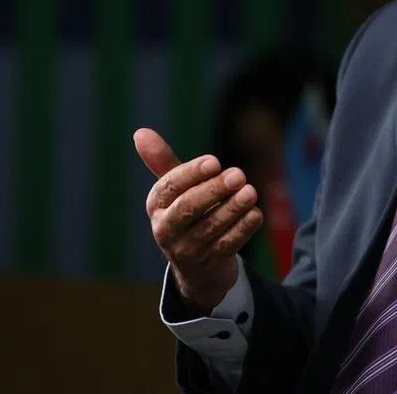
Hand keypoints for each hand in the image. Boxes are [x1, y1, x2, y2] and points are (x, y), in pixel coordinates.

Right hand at [135, 128, 263, 314]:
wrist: (196, 264)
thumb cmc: (186, 212)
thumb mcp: (175, 188)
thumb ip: (163, 160)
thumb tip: (140, 132)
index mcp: (156, 205)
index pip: (170, 187)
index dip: (192, 173)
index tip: (214, 161)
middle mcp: (166, 229)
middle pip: (188, 208)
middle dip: (214, 190)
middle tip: (239, 174)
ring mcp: (187, 249)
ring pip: (210, 228)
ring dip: (232, 208)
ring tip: (250, 191)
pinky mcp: (209, 263)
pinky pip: (226, 245)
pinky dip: (242, 230)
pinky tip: (255, 214)